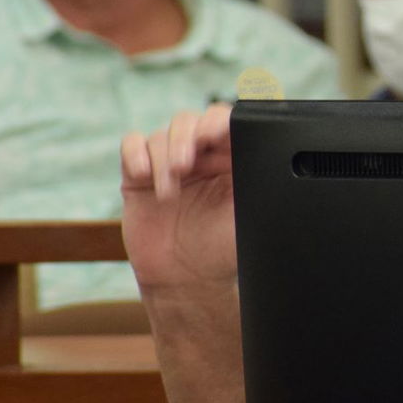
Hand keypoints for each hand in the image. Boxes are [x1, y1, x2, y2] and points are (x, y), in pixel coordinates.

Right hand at [120, 103, 238, 295]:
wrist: (187, 280)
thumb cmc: (221, 249)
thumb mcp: (247, 216)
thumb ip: (256, 184)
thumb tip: (270, 161)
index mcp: (230, 158)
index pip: (224, 123)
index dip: (217, 122)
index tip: (214, 134)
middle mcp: (200, 155)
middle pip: (189, 122)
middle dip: (185, 139)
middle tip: (185, 165)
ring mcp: (167, 163)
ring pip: (160, 135)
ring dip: (162, 158)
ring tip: (168, 192)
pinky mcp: (139, 175)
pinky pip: (132, 145)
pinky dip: (135, 153)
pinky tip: (143, 175)